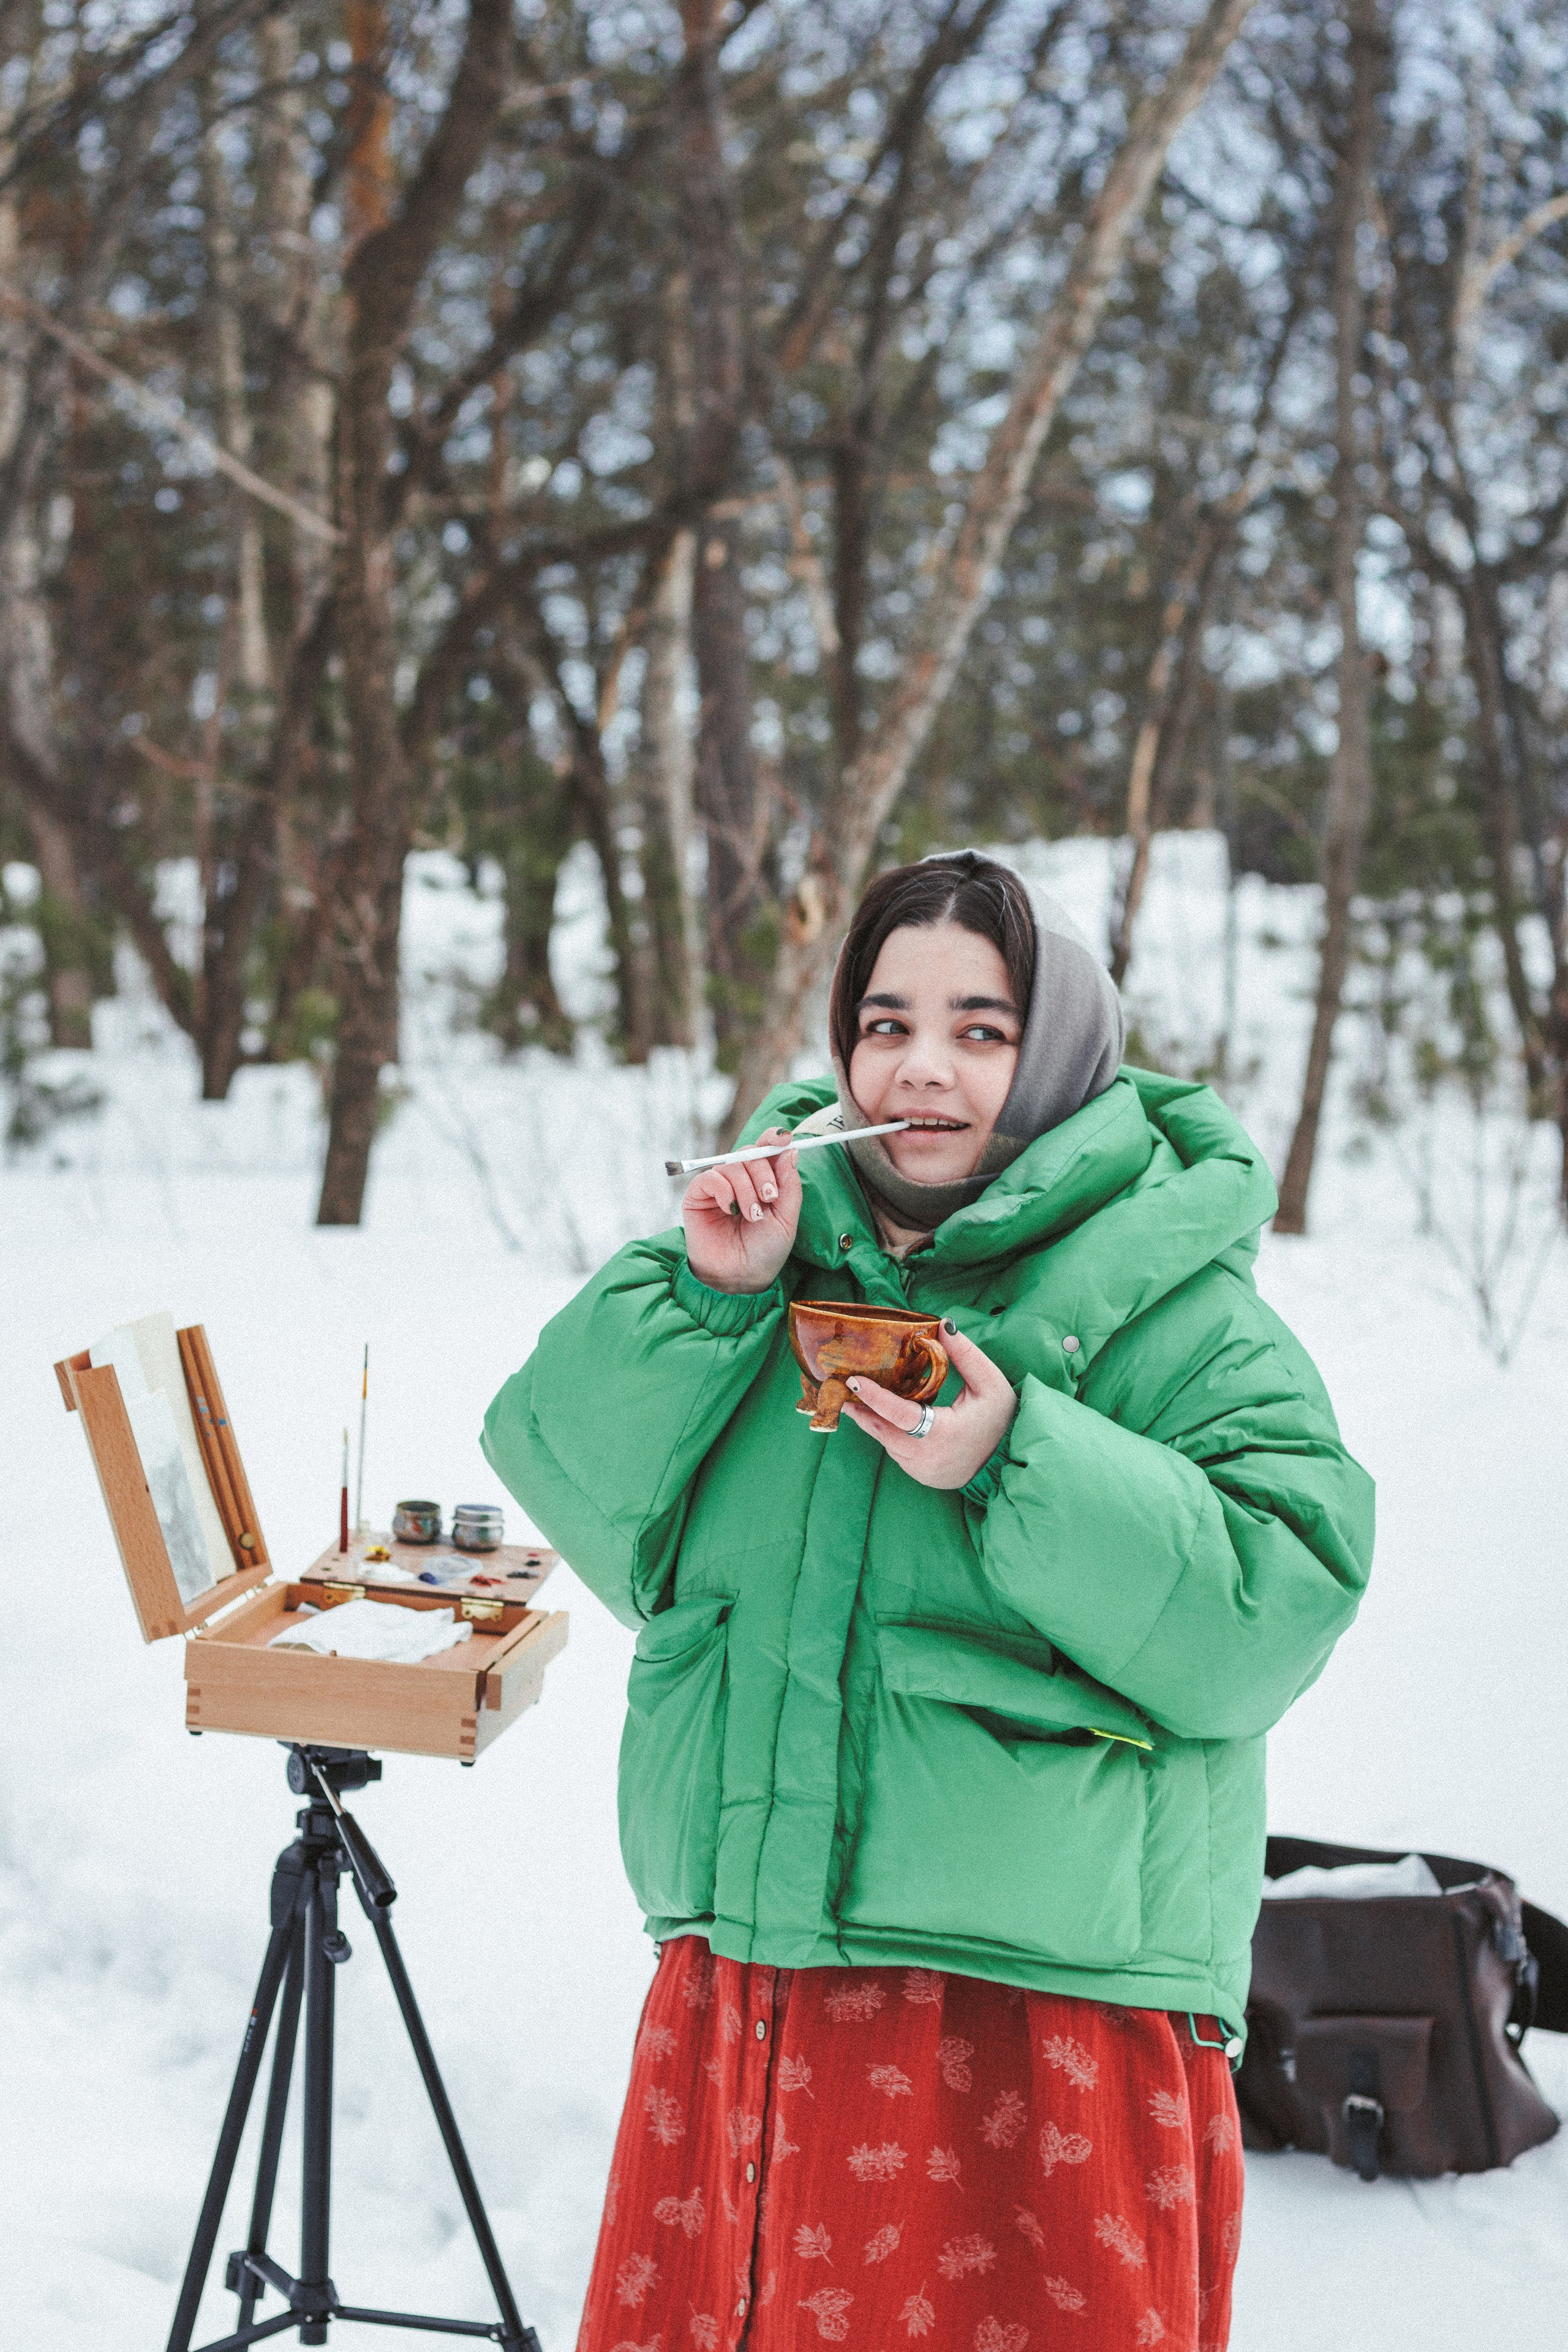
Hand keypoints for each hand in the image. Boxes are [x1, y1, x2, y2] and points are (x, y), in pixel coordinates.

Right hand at [682, 1128, 801, 1293]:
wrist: (740, 1277)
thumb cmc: (765, 1251)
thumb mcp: (787, 1218)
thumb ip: (789, 1184)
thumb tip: (790, 1150)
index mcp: (764, 1181)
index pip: (767, 1149)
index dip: (774, 1138)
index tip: (783, 1137)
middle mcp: (741, 1180)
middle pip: (750, 1152)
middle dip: (763, 1171)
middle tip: (769, 1197)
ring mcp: (719, 1186)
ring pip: (733, 1164)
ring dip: (746, 1188)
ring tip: (752, 1215)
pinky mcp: (698, 1195)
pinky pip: (711, 1177)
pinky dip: (724, 1190)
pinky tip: (730, 1209)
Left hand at [842, 1322, 1016, 1490]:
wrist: (1008, 1460)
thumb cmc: (1000, 1420)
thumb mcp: (990, 1383)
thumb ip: (966, 1355)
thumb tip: (943, 1325)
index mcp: (942, 1433)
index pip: (899, 1414)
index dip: (875, 1397)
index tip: (855, 1382)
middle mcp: (927, 1457)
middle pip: (884, 1430)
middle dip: (863, 1410)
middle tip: (844, 1392)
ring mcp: (922, 1470)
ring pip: (888, 1443)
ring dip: (875, 1423)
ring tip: (858, 1402)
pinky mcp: (922, 1476)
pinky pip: (897, 1454)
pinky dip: (891, 1435)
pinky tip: (888, 1420)